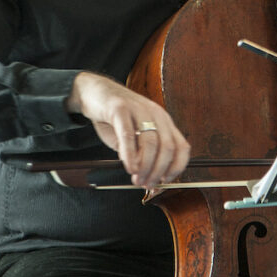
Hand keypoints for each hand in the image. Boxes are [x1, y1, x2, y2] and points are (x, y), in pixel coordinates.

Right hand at [65, 72, 190, 187]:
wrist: (95, 93)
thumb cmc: (116, 118)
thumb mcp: (135, 137)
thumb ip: (143, 155)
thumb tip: (149, 179)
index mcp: (164, 121)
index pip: (181, 147)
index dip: (176, 168)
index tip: (165, 181)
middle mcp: (156, 114)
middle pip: (167, 147)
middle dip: (159, 171)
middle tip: (147, 184)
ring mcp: (139, 109)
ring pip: (151, 142)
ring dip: (145, 167)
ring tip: (137, 179)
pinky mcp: (120, 109)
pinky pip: (128, 135)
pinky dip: (130, 155)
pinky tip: (129, 167)